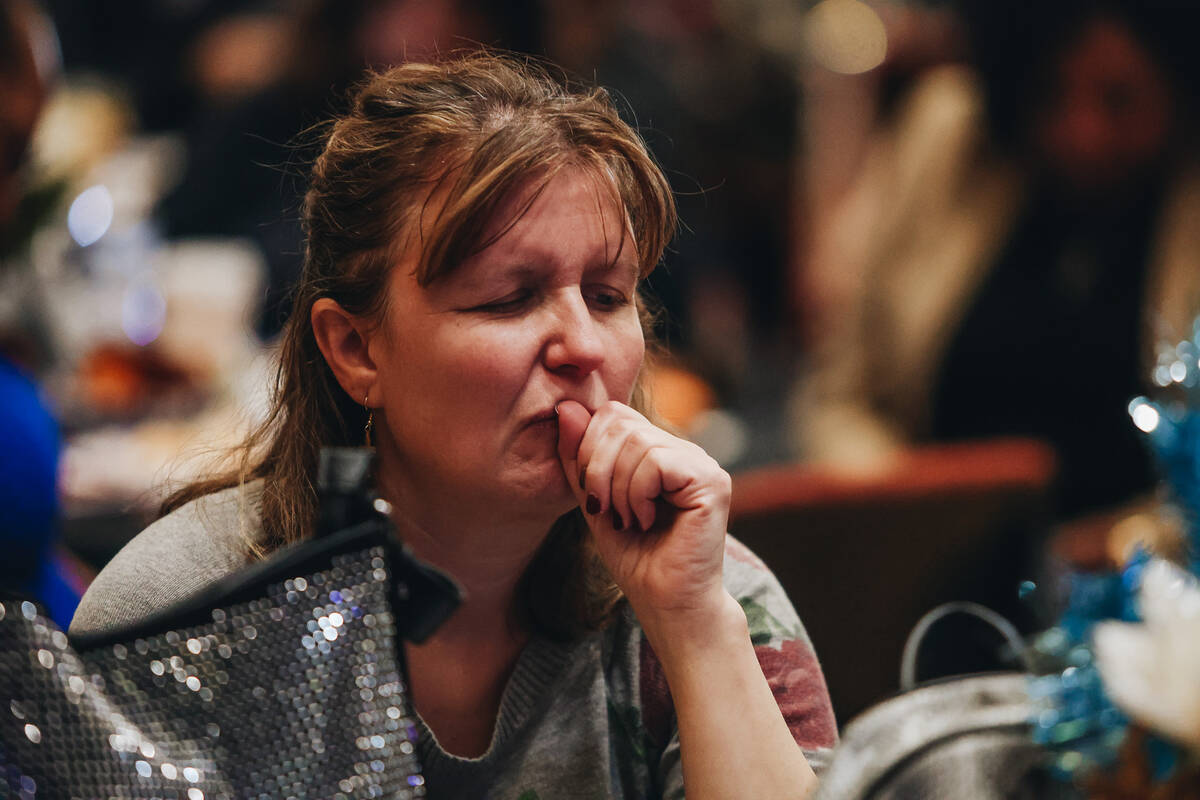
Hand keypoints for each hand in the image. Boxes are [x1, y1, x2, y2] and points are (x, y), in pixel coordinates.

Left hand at [556, 400, 731, 624]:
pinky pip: (656, 462)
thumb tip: (567, 406)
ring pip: (636, 442)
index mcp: (661, 450)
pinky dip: (637, 494)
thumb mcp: (594, 502)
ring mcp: (702, 463)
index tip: (592, 495)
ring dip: (618, 489)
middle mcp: (686, 450)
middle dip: (597, 468)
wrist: (668, 606)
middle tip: (606, 509)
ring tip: (631, 520)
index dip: (588, 447)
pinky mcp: (712, 481)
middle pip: (620, 422)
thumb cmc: (636, 560)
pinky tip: (646, 520)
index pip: (613, 414)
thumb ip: (580, 458)